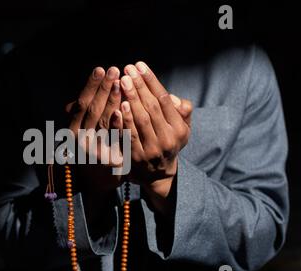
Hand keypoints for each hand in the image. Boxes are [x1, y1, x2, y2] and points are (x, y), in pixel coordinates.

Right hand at [65, 66, 123, 193]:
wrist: (99, 182)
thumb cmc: (92, 149)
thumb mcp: (82, 131)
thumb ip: (83, 113)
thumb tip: (84, 92)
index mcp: (72, 131)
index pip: (81, 104)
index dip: (91, 86)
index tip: (100, 69)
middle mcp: (80, 141)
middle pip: (92, 110)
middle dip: (104, 89)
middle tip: (115, 70)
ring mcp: (94, 151)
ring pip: (103, 122)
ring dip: (112, 101)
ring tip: (122, 83)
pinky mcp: (109, 159)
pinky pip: (114, 139)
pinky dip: (118, 124)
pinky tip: (122, 110)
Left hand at [120, 62, 192, 212]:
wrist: (157, 175)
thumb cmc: (168, 142)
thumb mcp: (180, 128)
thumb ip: (181, 111)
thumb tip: (172, 97)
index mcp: (180, 129)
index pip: (164, 99)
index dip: (151, 81)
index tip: (140, 65)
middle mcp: (168, 139)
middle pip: (152, 107)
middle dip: (139, 85)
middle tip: (127, 69)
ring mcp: (152, 149)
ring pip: (141, 119)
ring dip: (131, 98)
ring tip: (123, 81)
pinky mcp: (136, 157)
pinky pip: (129, 135)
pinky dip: (125, 120)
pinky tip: (119, 105)